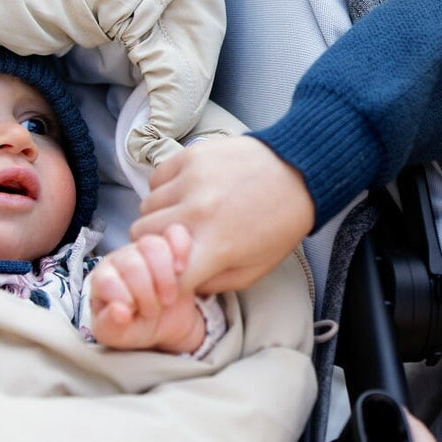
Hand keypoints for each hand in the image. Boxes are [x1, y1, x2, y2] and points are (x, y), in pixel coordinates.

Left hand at [88, 233, 204, 353]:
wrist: (165, 323)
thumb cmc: (134, 327)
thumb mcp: (116, 335)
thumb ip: (110, 325)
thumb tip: (119, 311)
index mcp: (102, 278)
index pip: (106, 280)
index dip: (124, 299)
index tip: (133, 314)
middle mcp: (121, 258)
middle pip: (131, 264)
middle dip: (146, 293)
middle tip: (152, 311)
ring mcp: (145, 248)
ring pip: (152, 246)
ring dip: (164, 276)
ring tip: (168, 298)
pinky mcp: (170, 244)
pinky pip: (176, 232)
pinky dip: (181, 249)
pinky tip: (181, 270)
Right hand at [130, 136, 314, 294]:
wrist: (300, 172)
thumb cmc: (279, 224)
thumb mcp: (253, 270)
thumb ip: (213, 284)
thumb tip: (181, 285)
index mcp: (215, 246)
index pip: (162, 274)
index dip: (163, 279)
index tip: (171, 275)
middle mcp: (198, 212)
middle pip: (142, 237)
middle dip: (155, 245)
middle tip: (177, 242)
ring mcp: (192, 180)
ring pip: (145, 207)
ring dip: (160, 215)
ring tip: (186, 214)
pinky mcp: (191, 156)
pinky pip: (155, 179)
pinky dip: (164, 189)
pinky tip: (186, 193)